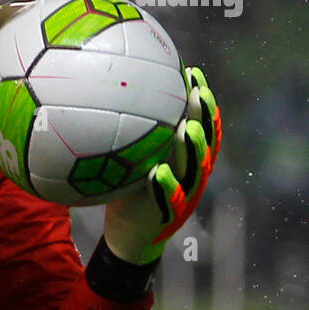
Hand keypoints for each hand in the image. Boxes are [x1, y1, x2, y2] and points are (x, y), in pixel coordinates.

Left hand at [102, 66, 222, 266]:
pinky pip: (171, 200)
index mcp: (185, 158)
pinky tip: (158, 171)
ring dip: (193, 149)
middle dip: (204, 116)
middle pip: (205, 141)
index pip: (200, 125)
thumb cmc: (126, 191)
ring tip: (186, 128)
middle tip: (198, 91)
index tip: (192, 73)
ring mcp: (184, 195)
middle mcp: (191, 174)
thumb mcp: (129, 160)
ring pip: (195, 169)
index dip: (201, 101)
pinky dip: (166, 186)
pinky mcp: (168, 215)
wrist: (129, 236)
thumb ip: (129, 134)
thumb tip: (103, 97)